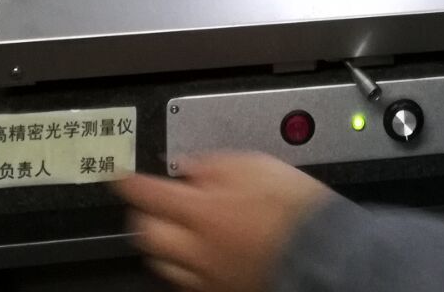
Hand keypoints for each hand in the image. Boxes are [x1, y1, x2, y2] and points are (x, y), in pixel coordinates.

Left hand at [118, 154, 336, 291]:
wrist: (324, 251)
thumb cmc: (296, 209)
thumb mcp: (256, 165)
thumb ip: (216, 164)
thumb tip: (191, 167)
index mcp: (202, 210)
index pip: (148, 193)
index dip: (128, 181)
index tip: (119, 175)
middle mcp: (197, 247)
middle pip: (146, 233)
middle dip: (141, 214)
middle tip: (147, 200)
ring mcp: (208, 274)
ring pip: (163, 262)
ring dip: (159, 242)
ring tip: (171, 228)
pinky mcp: (222, 290)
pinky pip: (187, 281)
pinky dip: (182, 265)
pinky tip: (195, 255)